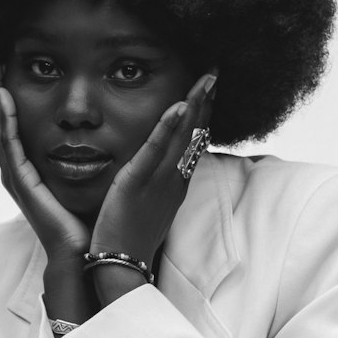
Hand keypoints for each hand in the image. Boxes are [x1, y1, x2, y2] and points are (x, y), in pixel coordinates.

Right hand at [0, 50, 90, 264]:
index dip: (9, 92)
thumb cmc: (92, 222)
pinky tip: (0, 96)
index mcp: (33, 168)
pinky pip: (10, 145)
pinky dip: (3, 119)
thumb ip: (91, 155)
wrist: (87, 257)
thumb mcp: (91, 179)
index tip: (4, 61)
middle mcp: (20, 171)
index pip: (16, 122)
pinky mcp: (22, 185)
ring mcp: (17, 178)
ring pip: (0, 127)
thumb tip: (107, 131)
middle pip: (1, 120)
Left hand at [89, 71, 217, 268]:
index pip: (193, 142)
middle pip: (195, 134)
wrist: (122, 266)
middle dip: (206, 101)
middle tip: (215, 71)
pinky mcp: (138, 183)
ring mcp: (159, 181)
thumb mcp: (147, 208)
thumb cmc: (129, 240)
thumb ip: (153, 187)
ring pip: (183, 137)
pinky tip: (178, 106)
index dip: (202, 114)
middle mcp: (173, 180)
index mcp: (175, 185)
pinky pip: (156, 151)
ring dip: (196, 105)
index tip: (209, 89)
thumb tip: (154, 172)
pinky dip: (168, 127)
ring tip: (207, 78)